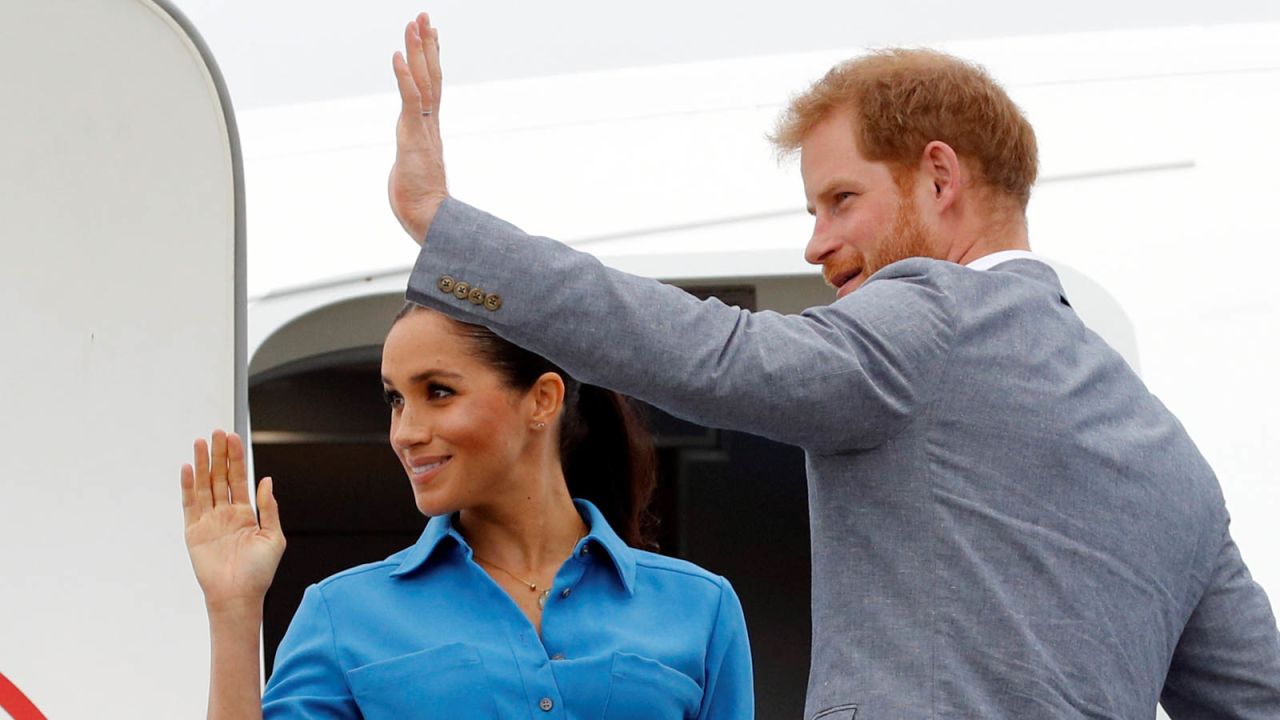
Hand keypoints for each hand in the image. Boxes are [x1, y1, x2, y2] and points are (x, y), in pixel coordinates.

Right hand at [181, 430, 284, 613]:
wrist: (239, 597)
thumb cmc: (260, 572)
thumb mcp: (274, 537)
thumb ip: (269, 508)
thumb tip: (266, 481)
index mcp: (247, 514)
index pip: (240, 479)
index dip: (236, 459)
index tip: (233, 438)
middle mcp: (226, 514)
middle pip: (221, 477)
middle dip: (220, 455)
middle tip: (217, 432)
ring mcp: (209, 522)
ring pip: (204, 486)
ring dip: (203, 464)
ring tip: (201, 442)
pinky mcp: (194, 532)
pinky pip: (190, 505)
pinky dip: (188, 486)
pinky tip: (189, 468)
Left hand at [389, 12, 447, 245]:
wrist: (430, 221)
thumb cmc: (421, 207)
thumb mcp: (410, 177)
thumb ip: (410, 167)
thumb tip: (408, 179)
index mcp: (428, 131)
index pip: (430, 89)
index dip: (430, 62)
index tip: (431, 38)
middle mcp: (428, 124)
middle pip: (430, 77)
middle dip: (426, 46)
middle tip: (424, 17)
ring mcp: (422, 128)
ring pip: (423, 81)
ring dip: (418, 50)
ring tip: (415, 23)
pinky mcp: (413, 136)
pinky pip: (409, 99)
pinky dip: (403, 76)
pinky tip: (398, 55)